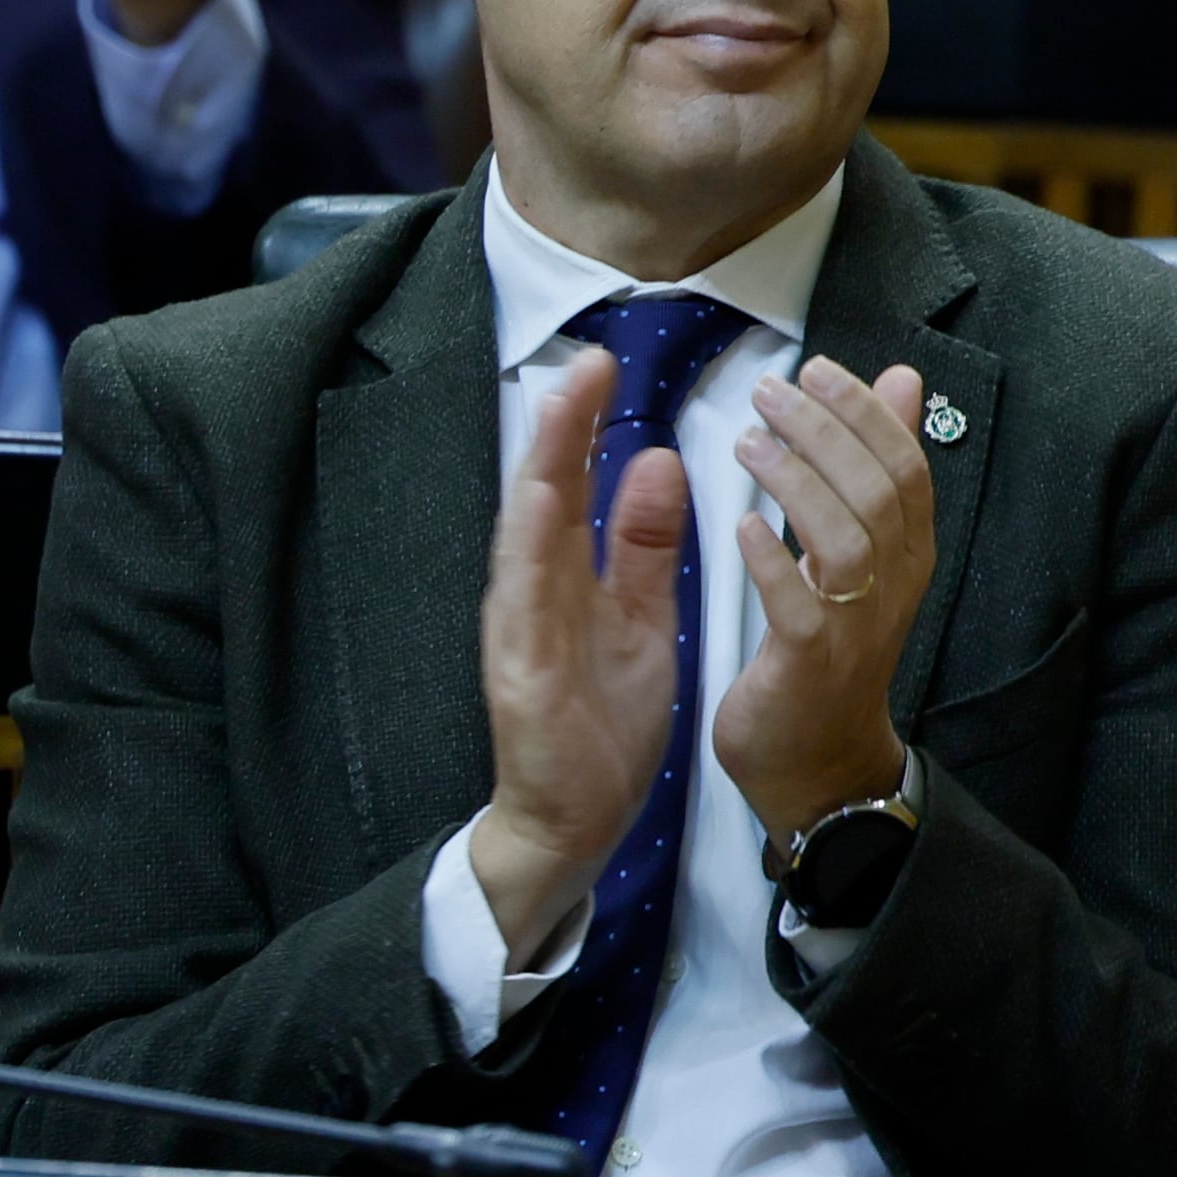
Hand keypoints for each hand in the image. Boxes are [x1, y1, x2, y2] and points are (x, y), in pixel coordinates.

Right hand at [468, 349, 690, 964]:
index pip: (573, 482)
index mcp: (566, 572)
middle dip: (562, 426)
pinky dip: (528, 553)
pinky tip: (537, 509)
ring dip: (541, 470)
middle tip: (587, 360)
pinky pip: (523, 607)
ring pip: (525, 536)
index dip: (586, 422)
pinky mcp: (519, 675)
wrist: (577, 816)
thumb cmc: (604, 714)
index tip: (607, 362)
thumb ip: (643, 542)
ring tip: (561, 411)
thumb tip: (657, 457)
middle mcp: (534, 589)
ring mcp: (520, 629)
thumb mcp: (640, 614)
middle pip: (543, 492)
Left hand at [712, 357, 934, 843]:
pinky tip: (742, 526)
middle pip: (878, 489)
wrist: (819, 765)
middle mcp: (894, 584)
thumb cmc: (832, 646)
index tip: (816, 369)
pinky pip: (799, 605)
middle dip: (825, 430)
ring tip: (747, 444)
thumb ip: (878, 463)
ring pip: (844, 538)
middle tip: (771, 392)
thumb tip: (903, 379)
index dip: (864, 411)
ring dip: (796, 481)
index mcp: (909, 552)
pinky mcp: (811, 664)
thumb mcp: (865, 550)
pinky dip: (773, 561)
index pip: (906, 464)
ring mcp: (857, 626)